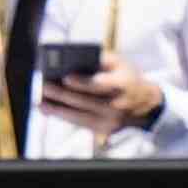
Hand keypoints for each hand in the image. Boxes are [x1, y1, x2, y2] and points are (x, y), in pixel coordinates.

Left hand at [42, 50, 164, 135]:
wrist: (147, 102)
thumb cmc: (126, 76)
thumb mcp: (119, 62)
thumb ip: (98, 58)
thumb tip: (71, 59)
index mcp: (124, 85)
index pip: (102, 85)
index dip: (84, 82)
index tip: (66, 77)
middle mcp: (119, 105)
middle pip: (86, 101)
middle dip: (63, 94)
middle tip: (45, 86)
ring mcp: (112, 120)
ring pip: (81, 115)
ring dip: (58, 109)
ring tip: (40, 100)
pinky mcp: (105, 129)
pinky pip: (80, 123)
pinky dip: (62, 116)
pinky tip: (47, 109)